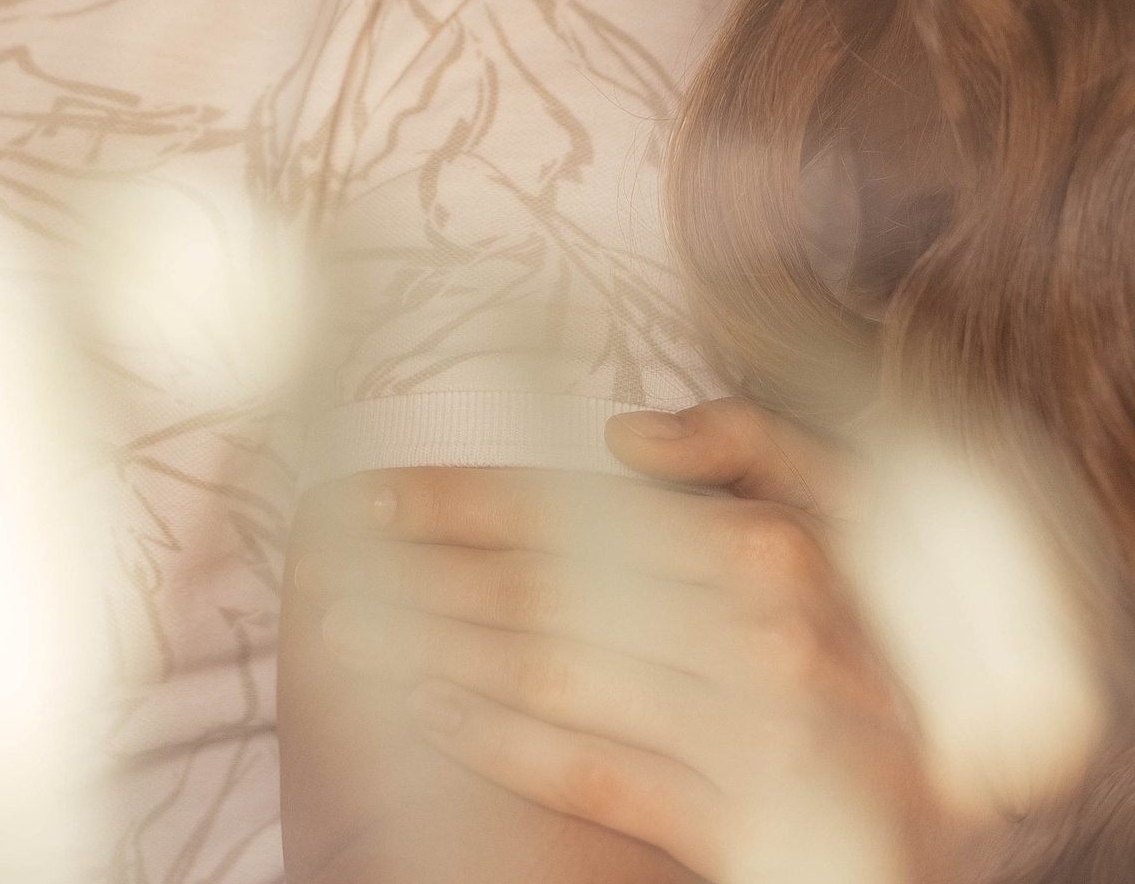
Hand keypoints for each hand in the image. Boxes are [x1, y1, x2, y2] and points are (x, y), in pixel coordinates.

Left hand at [294, 402, 987, 883]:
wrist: (932, 797)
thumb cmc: (866, 634)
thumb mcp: (839, 515)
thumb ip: (745, 450)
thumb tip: (622, 432)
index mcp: (773, 537)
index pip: (579, 504)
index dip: (463, 495)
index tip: (368, 493)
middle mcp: (765, 626)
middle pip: (556, 583)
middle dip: (428, 570)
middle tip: (323, 564)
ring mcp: (758, 731)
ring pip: (565, 672)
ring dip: (443, 646)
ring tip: (352, 630)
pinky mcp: (752, 825)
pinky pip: (608, 773)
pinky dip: (514, 739)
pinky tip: (434, 709)